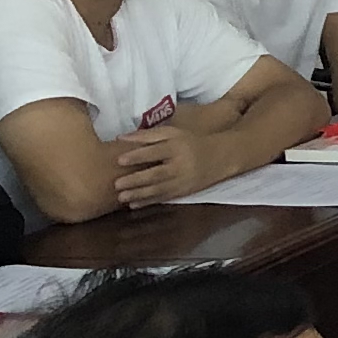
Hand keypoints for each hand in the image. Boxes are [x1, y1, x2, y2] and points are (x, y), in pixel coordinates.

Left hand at [108, 112, 231, 209]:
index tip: (119, 159)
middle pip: (157, 173)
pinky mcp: (184, 191)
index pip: (155, 151)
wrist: (221, 157)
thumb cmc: (190, 142)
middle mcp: (181, 165)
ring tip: (121, 197)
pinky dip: (149, 202)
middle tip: (117, 184)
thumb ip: (147, 135)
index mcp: (177, 147)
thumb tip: (120, 138)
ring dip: (140, 194)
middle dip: (136, 180)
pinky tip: (134, 204)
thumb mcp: (173, 133)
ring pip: (159, 189)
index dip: (138, 156)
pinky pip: (164, 197)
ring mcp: (183, 180)